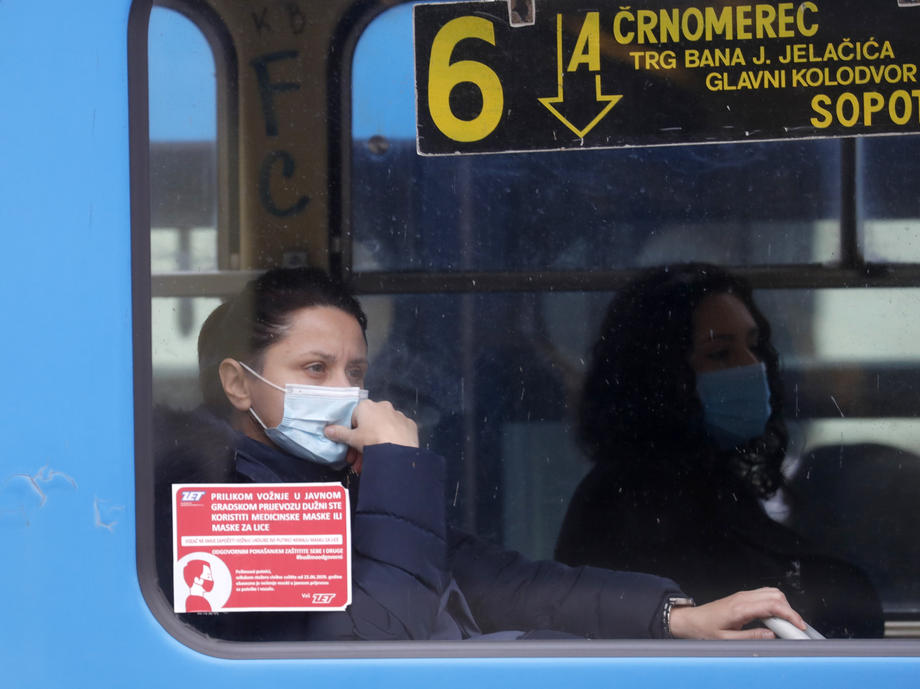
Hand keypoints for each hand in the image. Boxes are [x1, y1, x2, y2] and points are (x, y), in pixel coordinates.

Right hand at [324, 399, 418, 472]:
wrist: (399, 451)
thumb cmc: (372, 440)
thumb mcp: (352, 439)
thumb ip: (339, 433)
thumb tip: (327, 429)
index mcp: (366, 406)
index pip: (354, 418)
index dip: (351, 434)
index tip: (349, 447)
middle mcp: (383, 406)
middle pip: (368, 425)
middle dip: (361, 443)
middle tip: (358, 460)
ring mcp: (398, 414)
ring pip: (383, 429)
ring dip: (375, 444)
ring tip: (371, 463)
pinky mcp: (409, 424)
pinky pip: (397, 432)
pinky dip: (392, 441)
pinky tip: (389, 453)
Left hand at [668, 588, 805, 639]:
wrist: (691, 620)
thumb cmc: (704, 630)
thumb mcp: (727, 640)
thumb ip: (751, 637)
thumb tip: (772, 635)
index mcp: (740, 608)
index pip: (772, 605)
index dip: (790, 614)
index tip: (799, 625)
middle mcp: (743, 598)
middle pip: (775, 595)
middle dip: (790, 610)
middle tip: (795, 627)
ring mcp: (743, 596)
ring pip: (771, 592)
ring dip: (783, 605)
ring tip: (786, 623)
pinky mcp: (742, 598)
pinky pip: (764, 595)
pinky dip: (775, 603)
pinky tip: (775, 617)